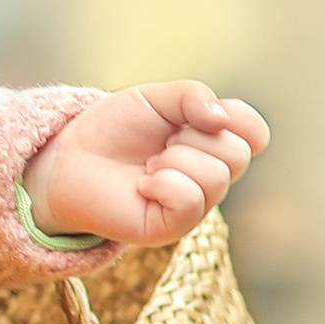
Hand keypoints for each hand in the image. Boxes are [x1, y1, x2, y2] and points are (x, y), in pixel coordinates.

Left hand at [24, 80, 268, 247]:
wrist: (69, 158)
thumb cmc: (113, 130)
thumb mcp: (155, 98)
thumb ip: (193, 96)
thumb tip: (221, 119)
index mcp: (213, 144)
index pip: (255, 132)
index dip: (235, 116)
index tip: (196, 113)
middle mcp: (211, 176)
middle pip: (237, 153)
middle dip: (193, 137)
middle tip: (160, 142)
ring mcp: (195, 205)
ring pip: (216, 176)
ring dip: (174, 160)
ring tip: (148, 165)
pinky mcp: (173, 227)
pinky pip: (190, 200)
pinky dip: (163, 184)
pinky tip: (143, 185)